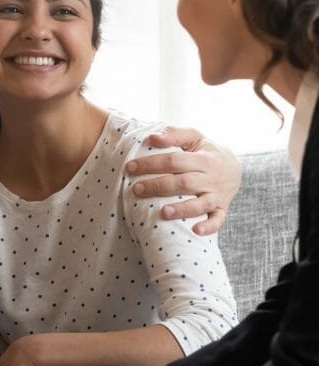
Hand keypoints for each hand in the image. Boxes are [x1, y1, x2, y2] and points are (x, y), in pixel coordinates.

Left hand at [126, 126, 240, 234]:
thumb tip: (153, 137)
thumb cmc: (206, 151)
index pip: (174, 161)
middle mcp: (212, 178)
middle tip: (136, 189)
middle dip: (158, 186)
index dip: (151, 164)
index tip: (131, 167)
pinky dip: (208, 227)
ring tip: (163, 212)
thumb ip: (174, 134)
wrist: (235, 167)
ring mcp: (218, 195)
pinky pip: (218, 220)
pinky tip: (195, 231)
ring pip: (200, 204)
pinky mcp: (221, 209)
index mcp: (204, 159)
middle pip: (184, 183)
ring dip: (182, 209)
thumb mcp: (194, 137)